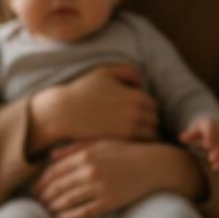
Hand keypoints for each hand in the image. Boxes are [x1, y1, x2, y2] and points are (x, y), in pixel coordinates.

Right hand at [28, 65, 159, 152]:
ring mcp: (128, 131)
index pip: (154, 106)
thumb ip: (127, 71)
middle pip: (155, 122)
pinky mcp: (118, 143)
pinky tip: (129, 144)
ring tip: (137, 138)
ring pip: (150, 136)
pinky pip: (138, 146)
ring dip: (146, 137)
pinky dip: (138, 145)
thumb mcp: (105, 72)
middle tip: (141, 127)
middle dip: (150, 124)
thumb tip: (141, 83)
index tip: (141, 114)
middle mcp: (136, 114)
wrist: (63, 113)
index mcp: (135, 97)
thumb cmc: (82, 91)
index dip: (148, 110)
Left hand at [32, 139, 204, 217]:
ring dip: (53, 208)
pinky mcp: (109, 201)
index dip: (41, 182)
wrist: (154, 165)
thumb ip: (75, 148)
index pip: (54, 171)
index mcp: (85, 155)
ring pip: (67, 201)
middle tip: (36, 203)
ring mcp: (100, 187)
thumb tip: (51, 156)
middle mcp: (90, 171)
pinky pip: (83, 212)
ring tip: (46, 211)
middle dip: (44, 197)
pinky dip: (69, 217)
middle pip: (58, 187)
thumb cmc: (126, 152)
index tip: (34, 189)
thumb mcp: (100, 143)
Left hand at [179, 119, 218, 171]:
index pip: (212, 130)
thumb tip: (181, 138)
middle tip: (211, 158)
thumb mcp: (196, 130)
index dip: (210, 137)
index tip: (207, 145)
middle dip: (218, 150)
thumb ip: (190, 135)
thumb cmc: (203, 130)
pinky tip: (216, 168)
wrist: (218, 127)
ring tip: (214, 166)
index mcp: (212, 125)